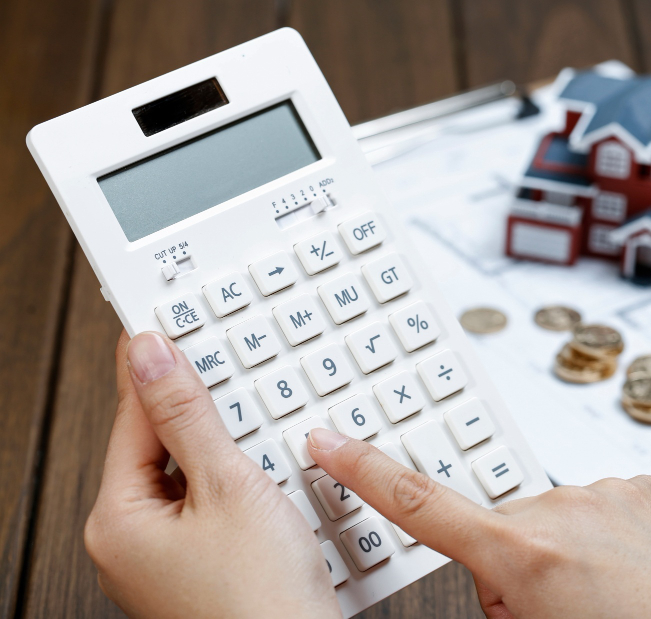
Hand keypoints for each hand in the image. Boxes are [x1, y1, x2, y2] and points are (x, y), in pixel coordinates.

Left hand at [85, 331, 339, 617]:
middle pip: (160, 447)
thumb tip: (152, 357)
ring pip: (190, 476)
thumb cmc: (260, 601)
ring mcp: (164, 560)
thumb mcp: (229, 486)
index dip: (155, 367)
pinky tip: (267, 476)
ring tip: (255, 428)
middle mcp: (130, 543)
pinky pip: (211, 506)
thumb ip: (188, 416)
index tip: (164, 325)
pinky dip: (237, 485)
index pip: (132, 418)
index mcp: (118, 521)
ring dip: (224, 449)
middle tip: (223, 370)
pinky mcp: (200, 568)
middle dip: (198, 412)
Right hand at [307, 430, 650, 618]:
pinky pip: (595, 506)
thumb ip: (500, 600)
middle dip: (514, 571)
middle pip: (498, 534)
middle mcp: (561, 510)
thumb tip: (499, 580)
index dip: (365, 472)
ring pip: (550, 521)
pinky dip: (602, 536)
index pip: (423, 505)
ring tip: (610, 597)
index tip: (328, 440)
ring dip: (563, 555)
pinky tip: (633, 573)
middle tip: (564, 616)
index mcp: (526, 554)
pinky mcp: (642, 483)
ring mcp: (606, 491)